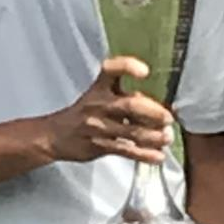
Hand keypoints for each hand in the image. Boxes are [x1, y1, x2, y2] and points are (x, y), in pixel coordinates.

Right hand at [43, 57, 173, 164]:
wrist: (55, 136)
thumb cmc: (84, 114)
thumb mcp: (99, 97)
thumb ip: (125, 99)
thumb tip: (156, 109)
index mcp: (99, 87)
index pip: (112, 70)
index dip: (128, 67)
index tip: (144, 72)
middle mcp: (99, 104)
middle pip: (130, 105)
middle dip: (153, 112)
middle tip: (168, 118)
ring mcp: (99, 126)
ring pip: (132, 131)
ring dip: (154, 136)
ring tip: (166, 138)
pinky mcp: (100, 146)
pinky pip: (126, 150)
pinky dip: (145, 155)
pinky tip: (158, 156)